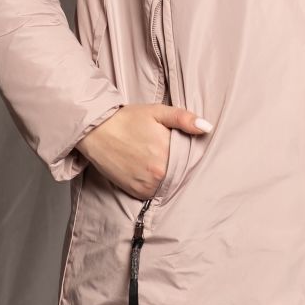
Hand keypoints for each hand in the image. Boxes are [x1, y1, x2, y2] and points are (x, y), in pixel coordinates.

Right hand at [76, 103, 212, 199]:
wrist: (97, 131)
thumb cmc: (128, 119)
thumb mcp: (158, 112)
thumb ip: (184, 119)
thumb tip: (207, 128)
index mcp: (167, 153)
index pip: (190, 159)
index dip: (188, 153)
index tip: (182, 147)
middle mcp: (158, 174)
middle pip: (180, 173)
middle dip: (178, 165)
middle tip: (166, 152)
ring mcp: (147, 185)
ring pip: (168, 184)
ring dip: (168, 176)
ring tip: (157, 160)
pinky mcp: (136, 192)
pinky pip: (154, 192)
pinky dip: (155, 184)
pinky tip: (150, 170)